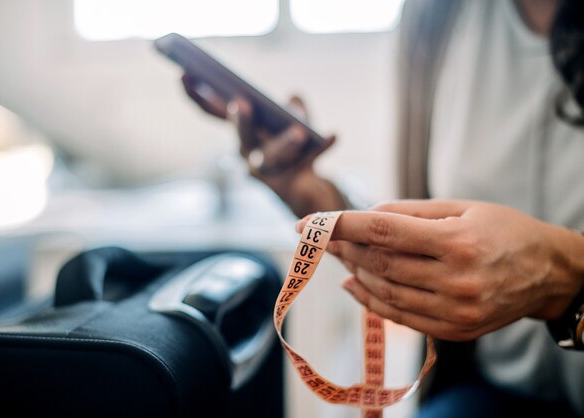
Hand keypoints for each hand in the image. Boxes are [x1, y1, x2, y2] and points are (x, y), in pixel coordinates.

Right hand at [181, 73, 334, 174]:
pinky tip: (333, 135)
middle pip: (241, 139)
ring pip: (271, 158)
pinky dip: (321, 148)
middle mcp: (247, 154)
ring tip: (297, 131)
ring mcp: (268, 171)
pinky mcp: (291, 182)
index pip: (212, 113)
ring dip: (284, 144)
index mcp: (240, 133)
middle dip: (241, 122)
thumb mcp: (290, 119)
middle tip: (241, 103)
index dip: (196, 95)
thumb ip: (291, 108)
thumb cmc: (290, 147)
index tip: (182, 73)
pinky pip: (308, 162)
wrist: (304, 189)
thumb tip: (293, 99)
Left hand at [297, 200, 583, 340]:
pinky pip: (400, 316)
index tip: (308, 223)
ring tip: (338, 255)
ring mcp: (456, 310)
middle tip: (321, 236)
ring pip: (385, 291)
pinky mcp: (455, 330)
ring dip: (353, 272)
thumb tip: (364, 217)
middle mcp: (456, 280)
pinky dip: (370, 301)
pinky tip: (354, 283)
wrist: (548, 273)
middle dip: (342, 248)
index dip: (341, 226)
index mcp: (458, 241)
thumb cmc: (504, 230)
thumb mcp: (463, 207)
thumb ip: (410, 212)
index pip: (383, 232)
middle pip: (379, 263)